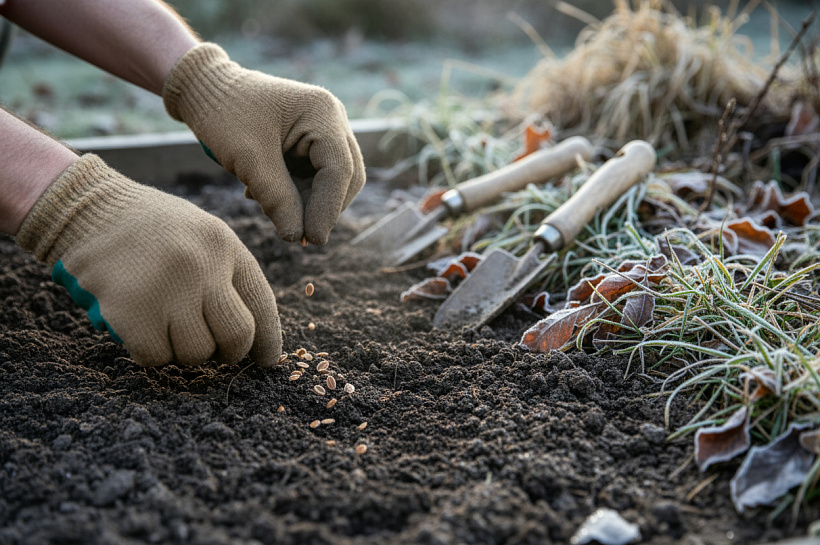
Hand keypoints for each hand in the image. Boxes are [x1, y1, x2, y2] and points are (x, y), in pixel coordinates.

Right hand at [16, 154, 281, 366]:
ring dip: (183, 351)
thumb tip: (254, 336)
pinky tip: (141, 329)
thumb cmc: (150, 229)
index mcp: (223, 245)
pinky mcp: (131, 312)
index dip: (268, 338)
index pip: (262, 302)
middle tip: (214, 352)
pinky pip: (156, 357)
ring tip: (166, 325)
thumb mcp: (201, 233)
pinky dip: (150, 353)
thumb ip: (227, 274)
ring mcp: (166, 289)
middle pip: (237, 336)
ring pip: (197, 353)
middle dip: (229, 353)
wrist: (86, 209)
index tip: (266, 360)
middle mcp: (201, 266)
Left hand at [162, 43, 365, 244]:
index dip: (327, 209)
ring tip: (267, 205)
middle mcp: (332, 118)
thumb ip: (277, 198)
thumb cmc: (224, 114)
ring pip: (332, 181)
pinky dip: (296, 192)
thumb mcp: (249, 159)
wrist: (205, 88)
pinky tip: (264, 194)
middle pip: (346, 178)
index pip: (339, 170)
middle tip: (297, 235)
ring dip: (306, 202)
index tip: (311, 240)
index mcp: (322, 113)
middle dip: (323, 209)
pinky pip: (316, 176)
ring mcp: (325, 128)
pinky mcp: (312, 140)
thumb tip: (297, 237)